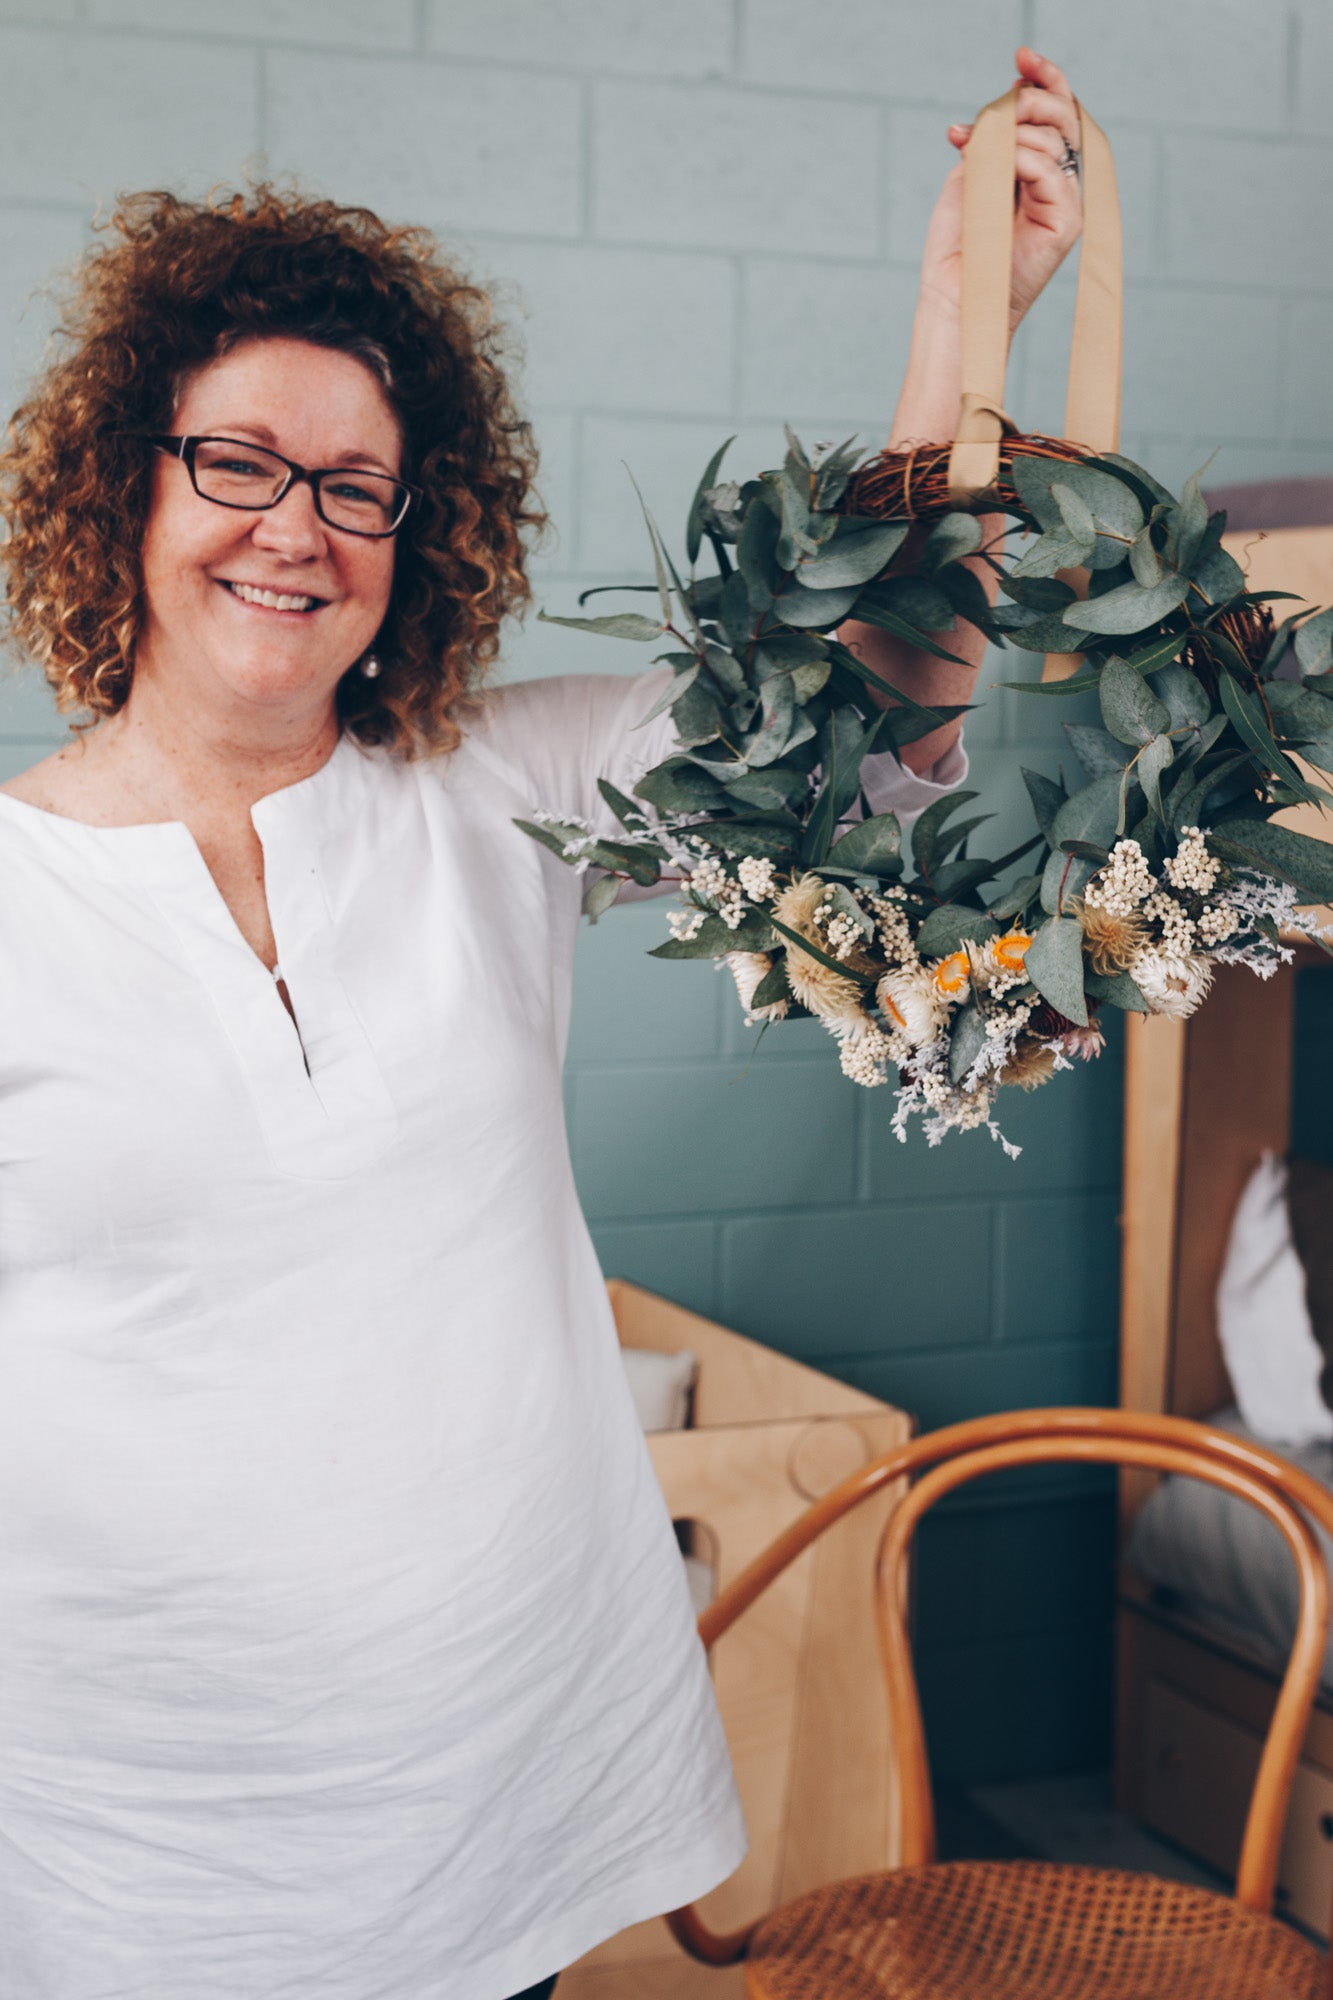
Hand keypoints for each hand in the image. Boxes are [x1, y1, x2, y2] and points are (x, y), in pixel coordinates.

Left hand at [917, 46, 1083, 335]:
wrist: (953, 293)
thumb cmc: (959, 243)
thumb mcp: (973, 171)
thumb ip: (996, 134)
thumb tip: (1016, 88)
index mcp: (1040, 168)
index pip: (1056, 111)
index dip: (1045, 78)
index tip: (1021, 56)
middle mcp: (1060, 182)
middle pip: (1062, 116)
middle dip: (1029, 101)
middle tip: (998, 109)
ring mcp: (1067, 201)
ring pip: (1052, 139)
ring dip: (1010, 138)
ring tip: (979, 161)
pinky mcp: (1068, 221)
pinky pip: (1049, 169)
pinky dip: (1018, 163)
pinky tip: (997, 177)